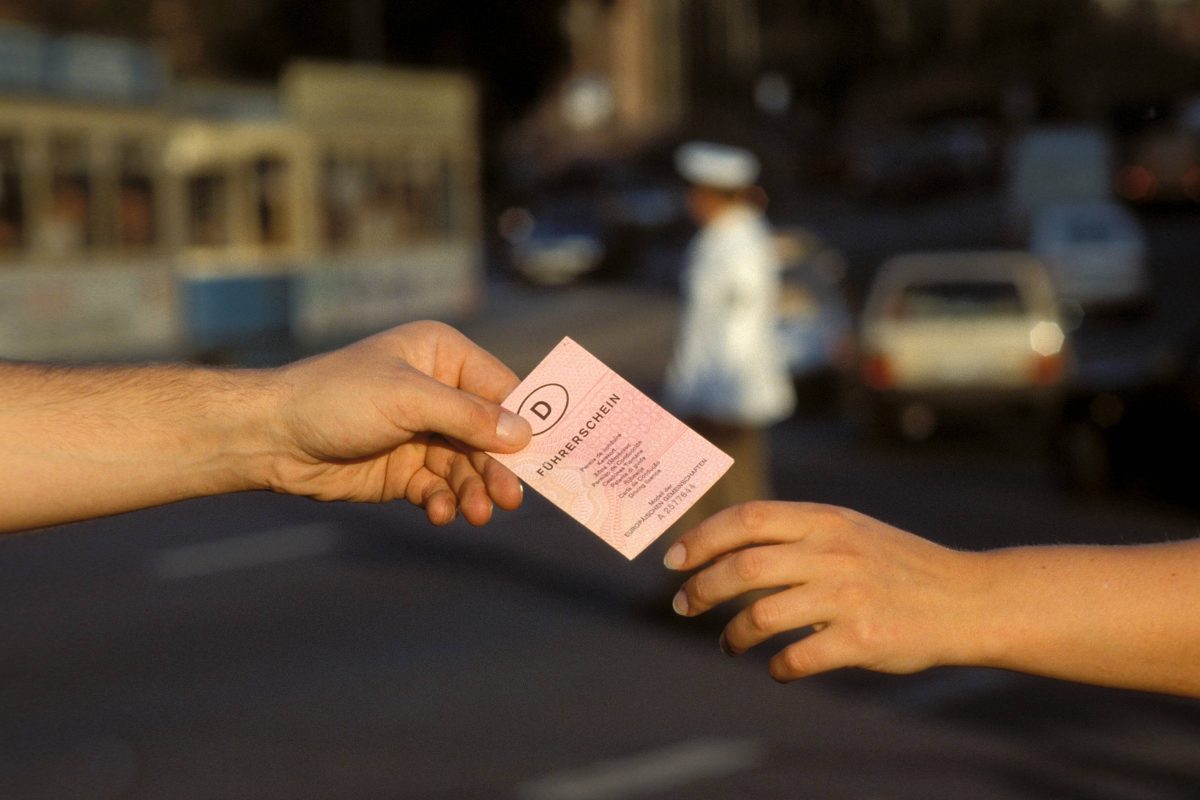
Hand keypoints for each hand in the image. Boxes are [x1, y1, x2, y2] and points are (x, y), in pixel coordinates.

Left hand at [266, 321, 531, 525]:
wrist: (272, 436)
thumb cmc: (336, 397)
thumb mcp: (406, 398)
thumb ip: (466, 416)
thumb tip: (523, 434)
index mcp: (443, 356)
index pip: (501, 388)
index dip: (523, 422)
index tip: (548, 455)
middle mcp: (439, 392)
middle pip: (489, 435)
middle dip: (497, 467)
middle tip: (511, 498)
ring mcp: (423, 434)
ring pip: (467, 467)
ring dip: (474, 491)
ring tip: (475, 515)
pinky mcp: (406, 470)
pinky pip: (440, 488)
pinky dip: (445, 502)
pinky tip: (442, 514)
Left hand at [663, 501, 982, 681]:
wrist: (968, 599)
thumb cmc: (895, 566)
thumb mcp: (848, 530)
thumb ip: (794, 533)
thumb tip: (723, 548)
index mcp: (824, 520)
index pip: (746, 519)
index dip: (701, 538)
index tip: (673, 560)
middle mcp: (832, 552)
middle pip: (743, 567)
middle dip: (701, 589)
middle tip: (683, 607)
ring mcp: (848, 595)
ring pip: (762, 615)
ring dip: (733, 634)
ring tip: (728, 644)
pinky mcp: (864, 639)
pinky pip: (798, 657)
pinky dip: (777, 666)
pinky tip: (777, 668)